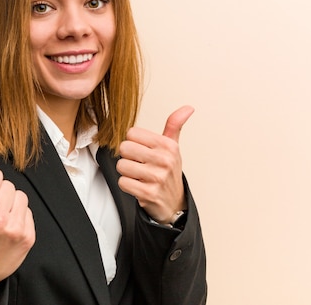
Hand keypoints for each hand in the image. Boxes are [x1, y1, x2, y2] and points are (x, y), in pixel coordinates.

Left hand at [116, 106, 193, 223]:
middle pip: (124, 148)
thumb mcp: (173, 147)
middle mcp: (164, 160)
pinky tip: (139, 186)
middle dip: (128, 157)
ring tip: (139, 176)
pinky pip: (123, 182)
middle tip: (140, 165)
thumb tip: (188, 107)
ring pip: (121, 165)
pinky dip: (127, 185)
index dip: (133, 143)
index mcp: (168, 145)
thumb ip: (174, 125)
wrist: (174, 202)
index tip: (143, 152)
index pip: (131, 133)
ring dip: (127, 173)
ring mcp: (157, 177)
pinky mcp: (148, 193)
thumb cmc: (168, 171)